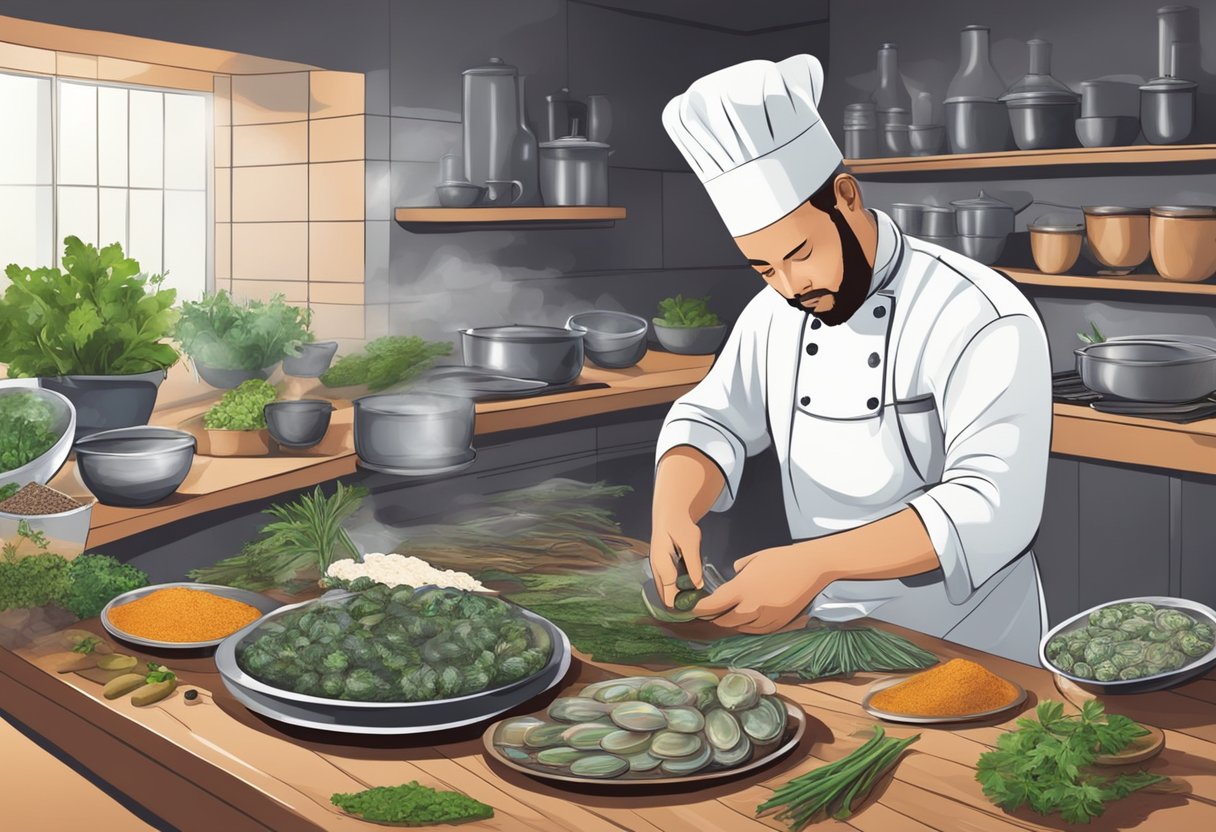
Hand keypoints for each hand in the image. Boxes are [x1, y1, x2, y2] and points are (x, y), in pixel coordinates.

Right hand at [648, 511, 704, 607]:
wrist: (670, 513)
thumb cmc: (681, 525)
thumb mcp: (691, 542)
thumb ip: (694, 565)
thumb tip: (698, 585)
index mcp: (661, 563)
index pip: (669, 593)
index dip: (681, 603)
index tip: (694, 611)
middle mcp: (655, 568)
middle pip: (664, 595)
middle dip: (678, 602)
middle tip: (696, 606)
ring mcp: (656, 568)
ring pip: (664, 590)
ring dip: (676, 595)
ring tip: (693, 599)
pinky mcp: (659, 566)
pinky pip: (665, 583)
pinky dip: (675, 588)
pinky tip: (688, 588)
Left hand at [693, 545, 835, 633]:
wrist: (812, 566)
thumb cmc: (782, 557)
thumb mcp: (755, 558)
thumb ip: (739, 570)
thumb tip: (733, 576)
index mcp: (742, 588)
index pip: (713, 605)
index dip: (699, 609)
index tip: (689, 609)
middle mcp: (752, 607)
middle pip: (723, 620)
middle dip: (712, 617)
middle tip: (706, 613)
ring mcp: (766, 617)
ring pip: (740, 627)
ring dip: (730, 622)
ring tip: (724, 616)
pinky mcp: (779, 623)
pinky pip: (757, 630)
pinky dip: (748, 626)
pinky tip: (745, 619)